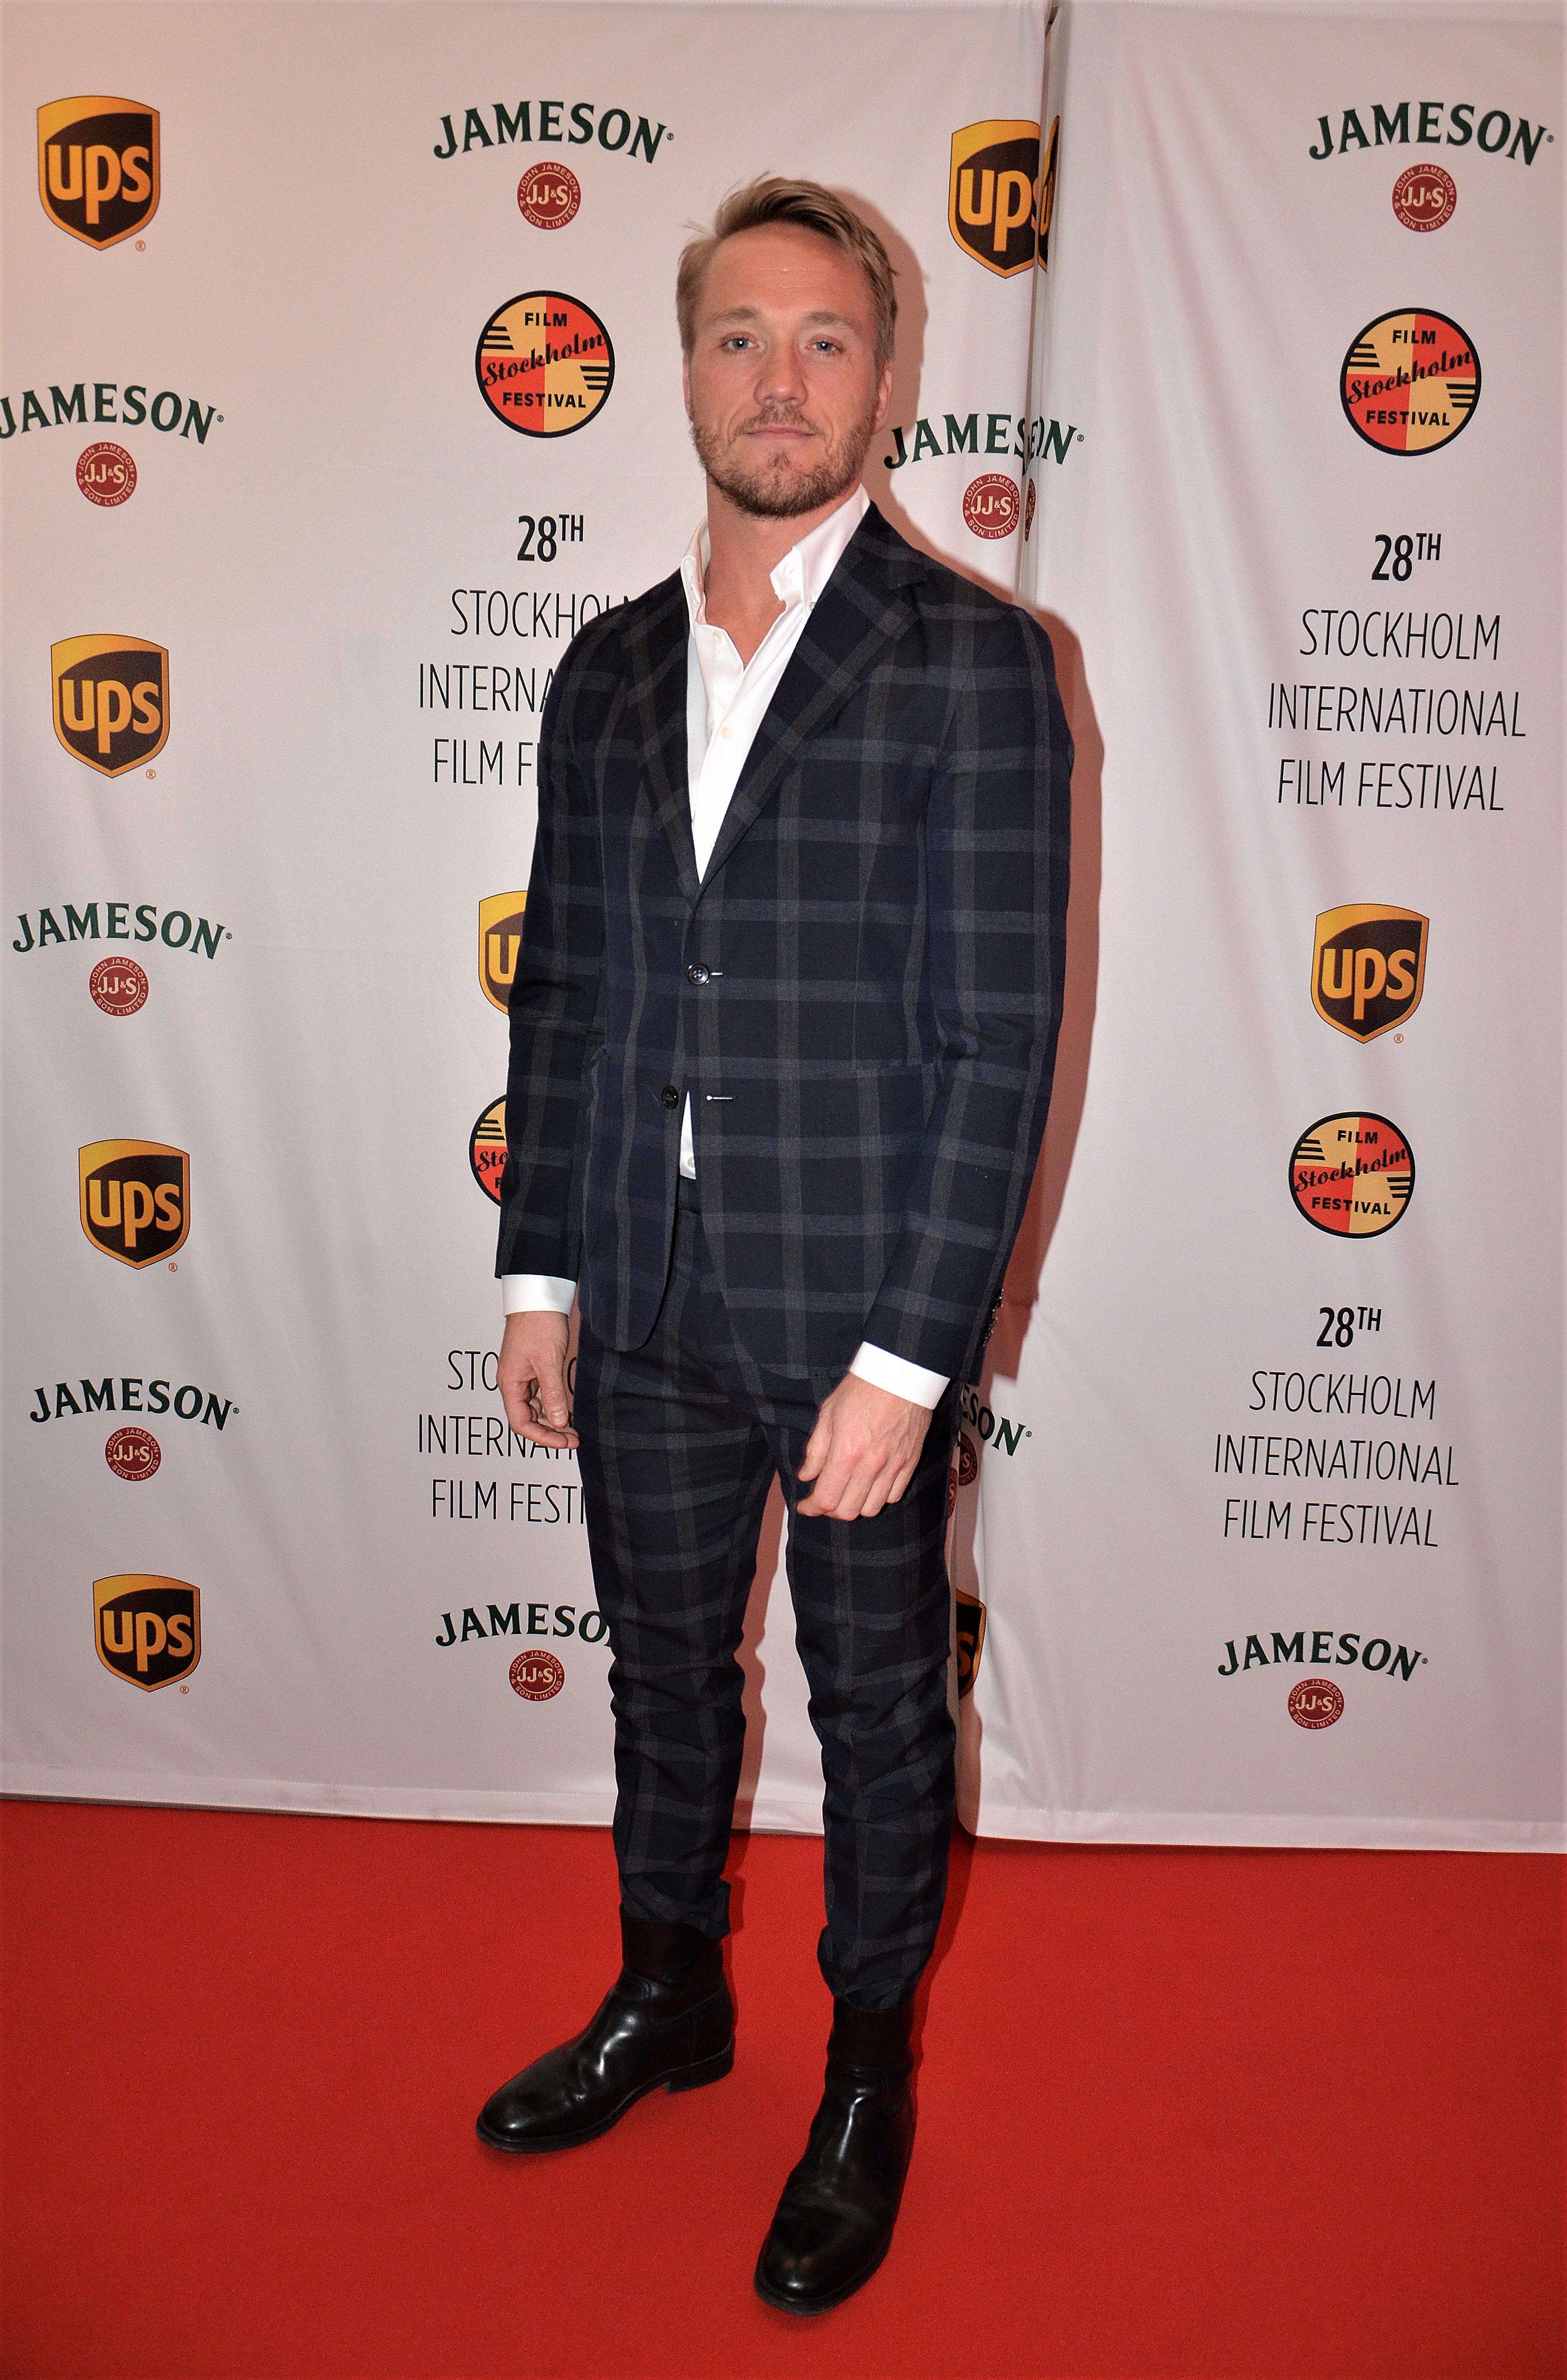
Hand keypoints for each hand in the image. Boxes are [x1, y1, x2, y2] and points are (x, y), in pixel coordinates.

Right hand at [497, 1310, 578, 1449]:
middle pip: (528, 1418)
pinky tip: (568, 1410)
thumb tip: (559, 1422)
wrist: (539, 1296)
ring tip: (574, 1429)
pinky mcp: (533, 1368)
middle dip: (550, 1431)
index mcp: (510, 1383)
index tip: (565, 1442)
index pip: (521, 1423)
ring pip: (535, 1408)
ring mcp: (523, 1376)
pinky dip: (553, 1405)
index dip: (542, 1437)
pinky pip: (541, 1395)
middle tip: (575, 1438)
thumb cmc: (538, 1324)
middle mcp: (513, 1382)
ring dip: (553, 1420)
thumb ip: (553, 1394)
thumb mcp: (548, 1362)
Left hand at [796, 1373, 930, 1520]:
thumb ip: (816, 1449)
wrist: (902, 1374)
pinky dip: (879, 1497)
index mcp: (846, 1453)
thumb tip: (806, 1475)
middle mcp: (870, 1465)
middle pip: (848, 1511)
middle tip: (824, 1497)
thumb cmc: (862, 1389)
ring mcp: (893, 1466)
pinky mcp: (910, 1463)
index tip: (805, 1505)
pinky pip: (894, 1495)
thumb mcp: (828, 1413)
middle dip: (830, 1510)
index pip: (826, 1499)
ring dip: (855, 1506)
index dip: (811, 1508)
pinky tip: (870, 1485)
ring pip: (872, 1508)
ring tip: (847, 1492)